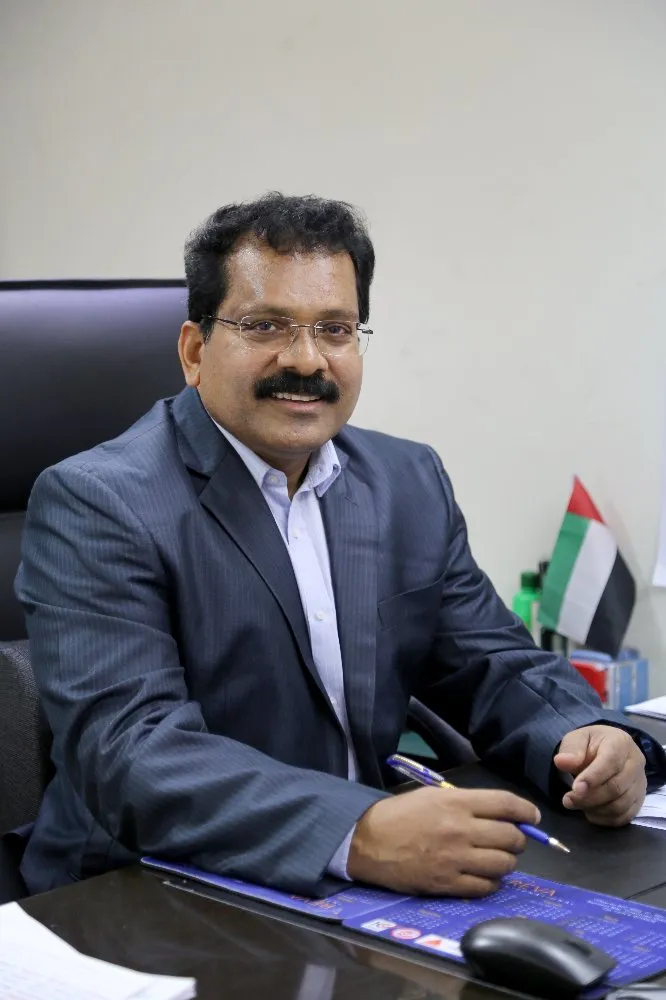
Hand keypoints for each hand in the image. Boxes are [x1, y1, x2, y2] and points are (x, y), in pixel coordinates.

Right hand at [347, 785, 539, 896]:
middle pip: (511, 837)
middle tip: (510, 840)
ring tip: (495, 858)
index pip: (506, 804)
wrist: (368, 840)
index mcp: (456, 802)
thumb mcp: (434, 795)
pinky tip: (482, 876)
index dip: (526, 811)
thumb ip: (469, 804)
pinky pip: (485, 887)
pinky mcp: (447, 884)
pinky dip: (490, 882)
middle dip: (518, 839)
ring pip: (503, 865)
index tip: (532, 817)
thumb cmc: (402, 814)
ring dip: (505, 862)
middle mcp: (460, 830)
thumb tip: (504, 815)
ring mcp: (455, 859)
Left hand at [553, 725, 646, 825]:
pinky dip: (605, 819)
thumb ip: (571, 750)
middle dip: (589, 798)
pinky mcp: (639, 800)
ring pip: (621, 805)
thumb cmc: (590, 745)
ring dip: (596, 809)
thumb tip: (561, 762)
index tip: (575, 789)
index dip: (593, 777)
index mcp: (621, 743)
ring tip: (577, 804)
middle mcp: (636, 763)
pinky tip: (590, 812)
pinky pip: (624, 817)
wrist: (606, 751)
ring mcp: (640, 784)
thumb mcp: (577, 739)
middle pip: (616, 787)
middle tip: (568, 800)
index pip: (610, 762)